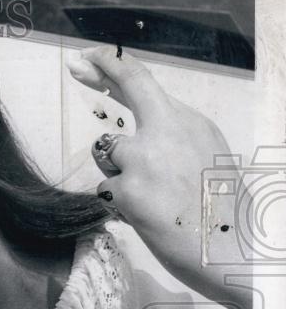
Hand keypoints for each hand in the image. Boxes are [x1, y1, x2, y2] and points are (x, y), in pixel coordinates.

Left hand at [68, 46, 247, 308]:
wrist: (233, 252)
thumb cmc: (221, 214)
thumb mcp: (206, 160)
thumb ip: (171, 140)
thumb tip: (134, 135)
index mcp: (189, 124)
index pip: (146, 83)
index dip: (113, 66)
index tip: (90, 56)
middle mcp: (167, 130)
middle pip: (126, 90)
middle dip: (100, 72)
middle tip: (76, 64)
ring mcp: (143, 158)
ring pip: (107, 154)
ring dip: (117, 173)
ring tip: (152, 199)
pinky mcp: (126, 189)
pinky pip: (106, 191)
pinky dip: (120, 205)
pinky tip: (148, 217)